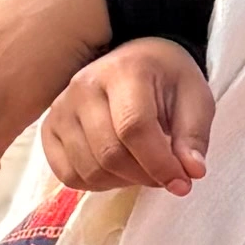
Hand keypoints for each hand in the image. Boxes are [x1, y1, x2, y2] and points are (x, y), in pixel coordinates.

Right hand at [39, 43, 214, 197]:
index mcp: (124, 71)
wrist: (137, 60)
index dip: (159, 163)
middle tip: (166, 176)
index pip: (134, 127)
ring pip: (88, 169)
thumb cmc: (168, 80)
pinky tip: (117, 170)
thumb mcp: (195, 99)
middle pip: (110, 153)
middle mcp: (84, 86)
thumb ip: (193, 136)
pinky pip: (67, 174)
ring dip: (122, 182)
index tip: (182, 183)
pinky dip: (96, 183)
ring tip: (143, 169)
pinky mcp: (48, 127)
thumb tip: (191, 173)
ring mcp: (61, 107)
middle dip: (144, 176)